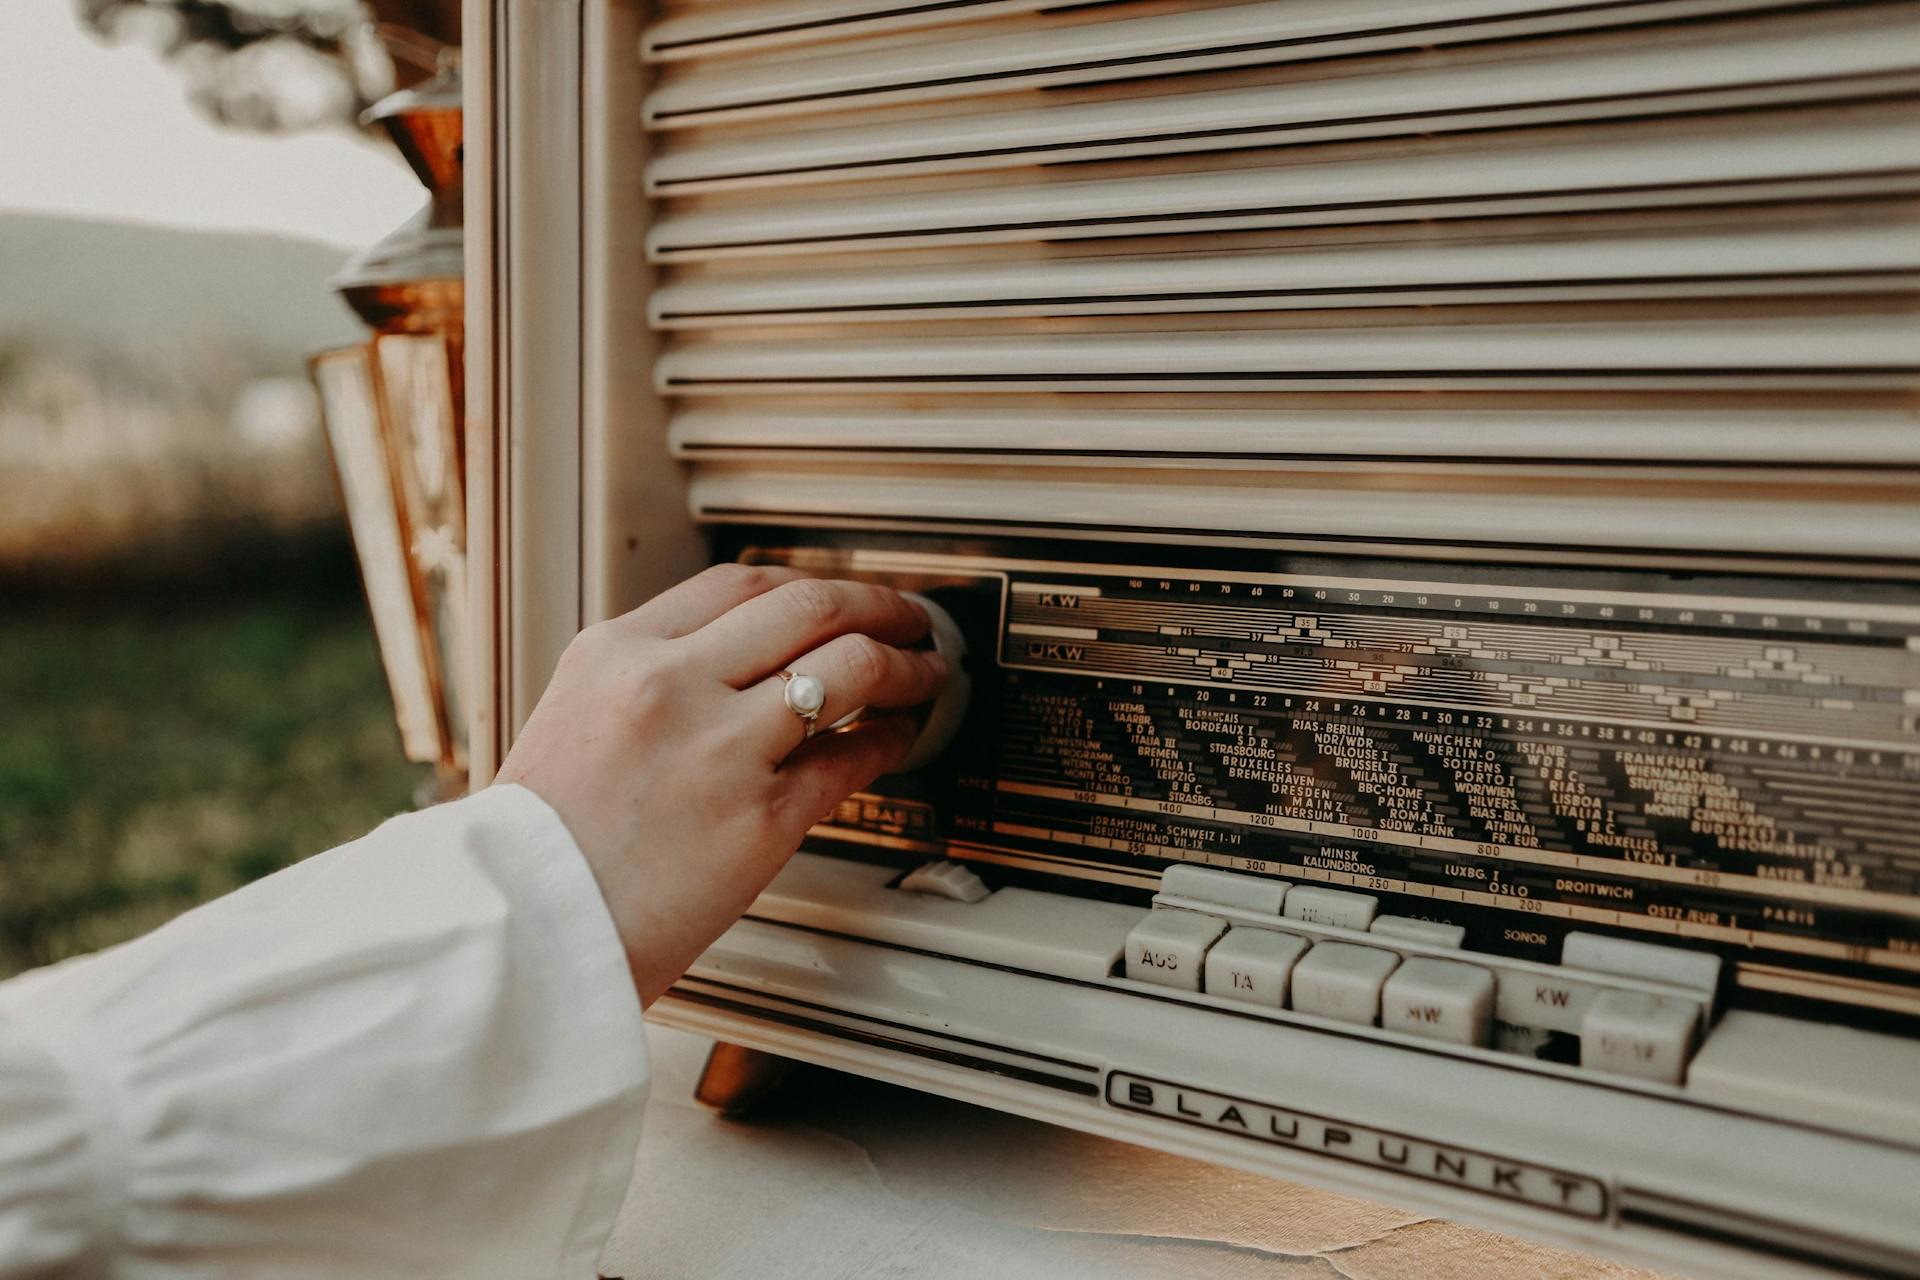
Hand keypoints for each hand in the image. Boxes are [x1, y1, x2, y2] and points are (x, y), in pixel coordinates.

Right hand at [495, 565, 946, 1005]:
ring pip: (850, 666)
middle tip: (908, 618)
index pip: (738, 584)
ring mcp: (719, 746)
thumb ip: (646, 684)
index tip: (836, 599)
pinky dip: (890, 740)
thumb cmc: (541, 849)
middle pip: (808, 605)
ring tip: (925, 671)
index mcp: (616, 652)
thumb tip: (731, 666)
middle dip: (876, 605)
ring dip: (905, 664)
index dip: (807, 586)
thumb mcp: (572, 723)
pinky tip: (899, 737)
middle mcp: (669, 683)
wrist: (520, 935)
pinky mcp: (760, 818)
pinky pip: (851, 759)